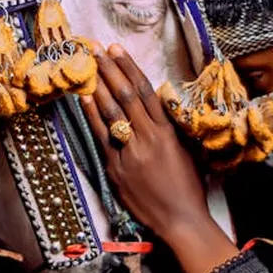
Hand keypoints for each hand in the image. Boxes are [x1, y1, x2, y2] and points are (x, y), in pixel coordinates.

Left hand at [79, 44, 211, 240]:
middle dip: (110, 71)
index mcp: (168, 133)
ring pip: (112, 113)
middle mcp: (149, 138)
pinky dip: (92, 117)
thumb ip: (170, 132)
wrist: (180, 220)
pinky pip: (102, 137)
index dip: (130, 69)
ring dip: (99, 88)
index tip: (118, 51)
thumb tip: (157, 112)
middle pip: (126, 97)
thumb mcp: (186, 153)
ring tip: (89, 68)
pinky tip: (84, 101)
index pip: (145, 92)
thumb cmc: (188, 189)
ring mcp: (131, 153)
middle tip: (97, 51)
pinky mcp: (117, 169)